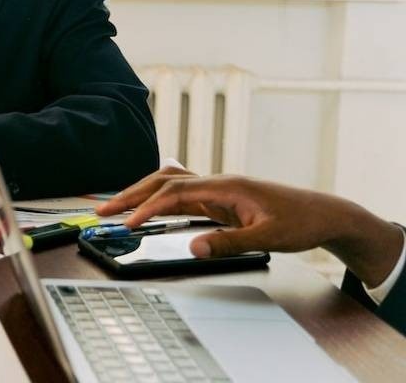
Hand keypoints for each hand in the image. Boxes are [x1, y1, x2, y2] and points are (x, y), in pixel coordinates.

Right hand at [103, 173, 403, 286]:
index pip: (174, 193)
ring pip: (169, 183)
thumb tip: (193, 247)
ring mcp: (218, 188)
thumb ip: (228, 242)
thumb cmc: (300, 222)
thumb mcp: (267, 237)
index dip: (148, 208)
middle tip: (104, 211)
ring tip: (117, 207)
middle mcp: (217, 182)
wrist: (324, 213)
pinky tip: (150, 203)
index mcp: (225, 187)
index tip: (129, 224)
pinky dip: (159, 196)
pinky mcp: (220, 197)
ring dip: (141, 193)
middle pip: (163, 181)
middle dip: (131, 195)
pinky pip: (181, 191)